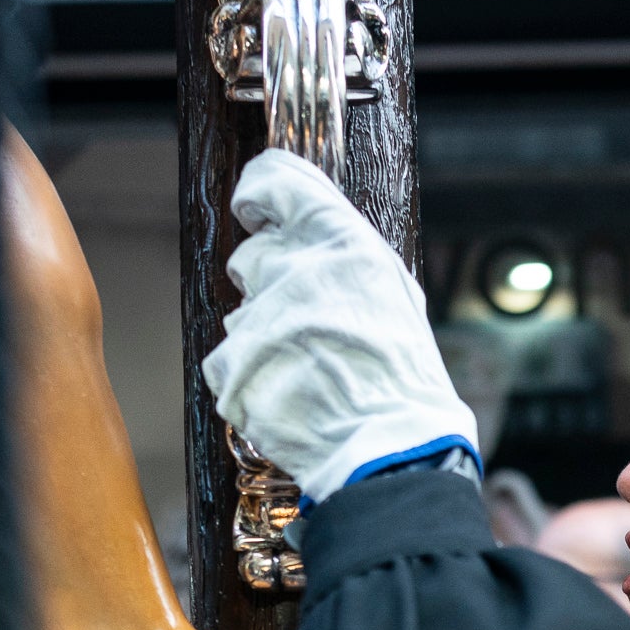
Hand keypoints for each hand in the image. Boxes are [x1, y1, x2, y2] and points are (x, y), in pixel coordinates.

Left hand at [202, 148, 479, 506]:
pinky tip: (288, 394)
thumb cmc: (402, 375)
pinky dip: (251, 379)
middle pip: (250, 256)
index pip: (274, 180)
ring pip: (241, 316)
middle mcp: (296, 270)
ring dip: (264, 337)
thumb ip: (345, 257)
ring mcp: (259, 319)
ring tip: (307, 370)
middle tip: (302, 320)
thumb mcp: (393, 292)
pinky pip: (227, 362)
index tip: (256, 210)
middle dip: (268, 284)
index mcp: (341, 242)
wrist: (391, 448)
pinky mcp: (233, 367)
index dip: (259, 194)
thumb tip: (310, 236)